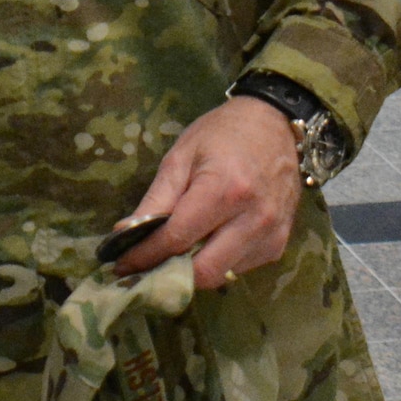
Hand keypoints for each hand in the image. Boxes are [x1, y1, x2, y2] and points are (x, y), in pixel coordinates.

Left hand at [107, 96, 302, 291]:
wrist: (273, 125)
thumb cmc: (221, 134)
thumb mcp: (180, 156)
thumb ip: (156, 199)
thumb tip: (125, 234)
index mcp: (224, 189)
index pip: (177, 238)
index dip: (145, 256)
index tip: (121, 266)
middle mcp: (253, 218)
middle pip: (203, 271)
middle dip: (170, 273)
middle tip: (146, 265)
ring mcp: (271, 234)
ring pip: (222, 275)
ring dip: (194, 270)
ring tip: (174, 251)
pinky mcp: (279, 243)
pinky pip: (240, 268)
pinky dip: (217, 262)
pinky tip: (207, 241)